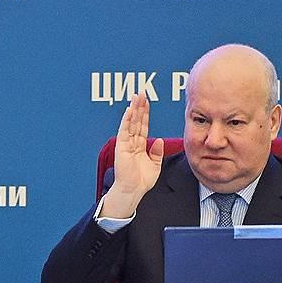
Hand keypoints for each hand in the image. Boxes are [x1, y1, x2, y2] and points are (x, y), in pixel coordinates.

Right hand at [100, 93, 164, 217]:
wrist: (133, 190)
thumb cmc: (142, 181)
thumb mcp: (155, 164)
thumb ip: (157, 152)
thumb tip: (159, 140)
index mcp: (139, 146)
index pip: (142, 125)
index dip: (145, 113)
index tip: (147, 101)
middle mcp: (132, 142)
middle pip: (136, 120)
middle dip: (139, 106)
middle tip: (141, 92)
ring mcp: (126, 143)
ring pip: (131, 122)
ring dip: (133, 109)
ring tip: (136, 96)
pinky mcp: (122, 147)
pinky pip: (124, 130)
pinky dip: (126, 120)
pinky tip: (129, 110)